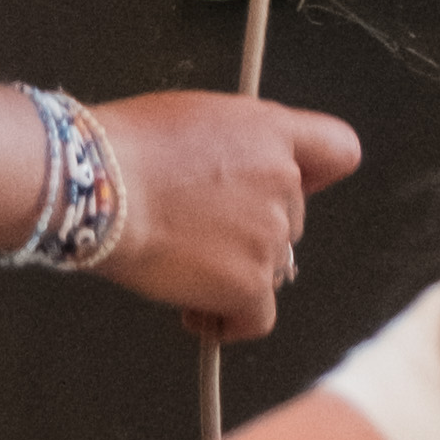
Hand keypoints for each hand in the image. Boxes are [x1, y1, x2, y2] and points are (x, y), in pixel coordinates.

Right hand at [88, 88, 360, 329]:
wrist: (102, 186)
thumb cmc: (126, 149)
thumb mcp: (193, 117)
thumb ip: (235, 145)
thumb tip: (230, 174)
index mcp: (269, 130)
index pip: (337, 150)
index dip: (316, 175)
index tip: (296, 188)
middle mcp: (282, 180)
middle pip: (289, 220)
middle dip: (250, 231)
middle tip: (199, 231)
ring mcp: (270, 234)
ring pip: (269, 268)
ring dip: (233, 273)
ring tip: (181, 264)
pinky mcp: (249, 282)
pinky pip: (256, 318)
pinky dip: (228, 322)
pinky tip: (196, 310)